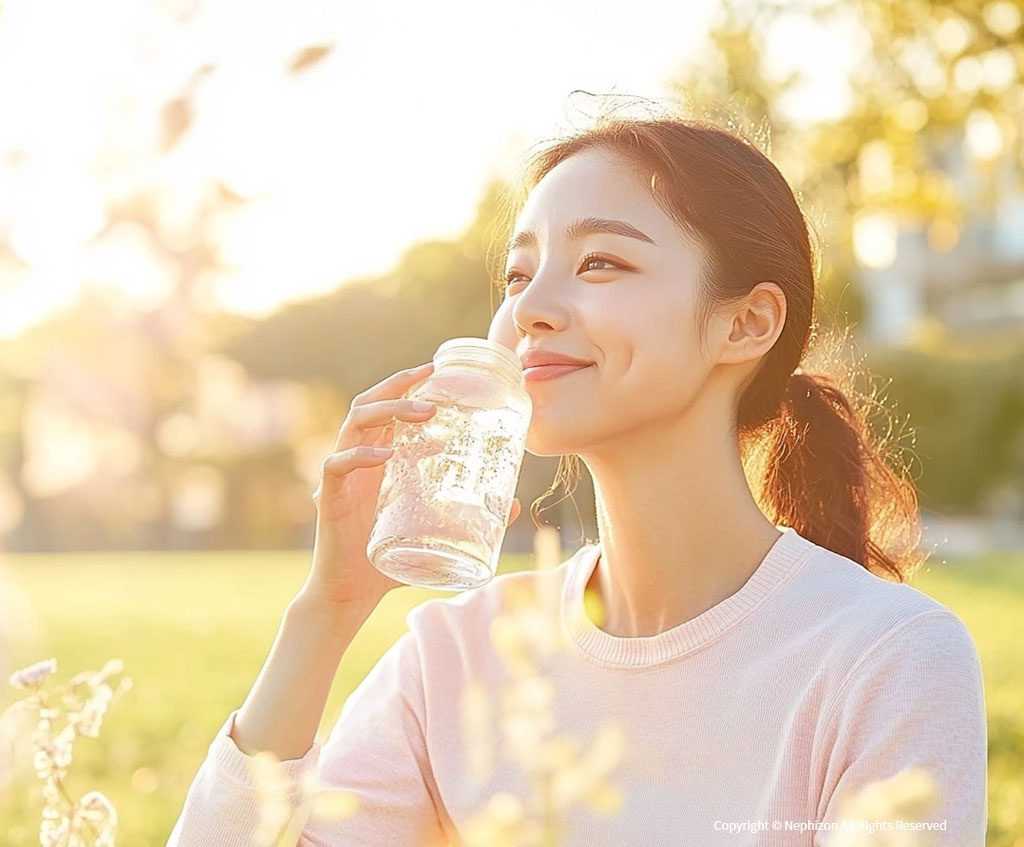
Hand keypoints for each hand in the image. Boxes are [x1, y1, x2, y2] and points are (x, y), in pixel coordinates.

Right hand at [303, 361, 521, 608]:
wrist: (351, 596)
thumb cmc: (388, 562)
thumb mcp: (434, 533)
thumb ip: (468, 516)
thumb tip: (512, 504)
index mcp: (378, 461)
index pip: (385, 408)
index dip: (405, 384)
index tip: (435, 368)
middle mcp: (357, 460)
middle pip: (368, 404)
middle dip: (398, 385)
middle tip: (431, 379)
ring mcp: (341, 477)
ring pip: (355, 423)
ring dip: (388, 409)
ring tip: (424, 410)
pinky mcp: (328, 498)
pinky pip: (337, 465)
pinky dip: (360, 455)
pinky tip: (385, 454)